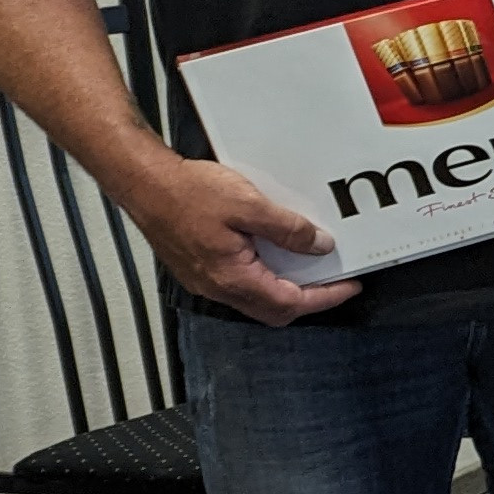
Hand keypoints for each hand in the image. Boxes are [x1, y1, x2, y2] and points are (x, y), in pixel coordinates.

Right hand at [119, 151, 355, 322]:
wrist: (143, 183)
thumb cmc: (186, 193)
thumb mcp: (249, 206)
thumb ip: (287, 230)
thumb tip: (319, 246)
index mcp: (232, 278)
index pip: (290, 303)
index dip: (326, 298)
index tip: (350, 286)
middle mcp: (217, 287)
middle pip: (274, 309)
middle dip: (309, 299)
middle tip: (335, 281)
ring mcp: (205, 280)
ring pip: (256, 298)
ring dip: (286, 288)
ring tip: (310, 267)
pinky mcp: (198, 268)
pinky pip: (240, 283)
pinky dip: (265, 276)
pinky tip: (275, 254)